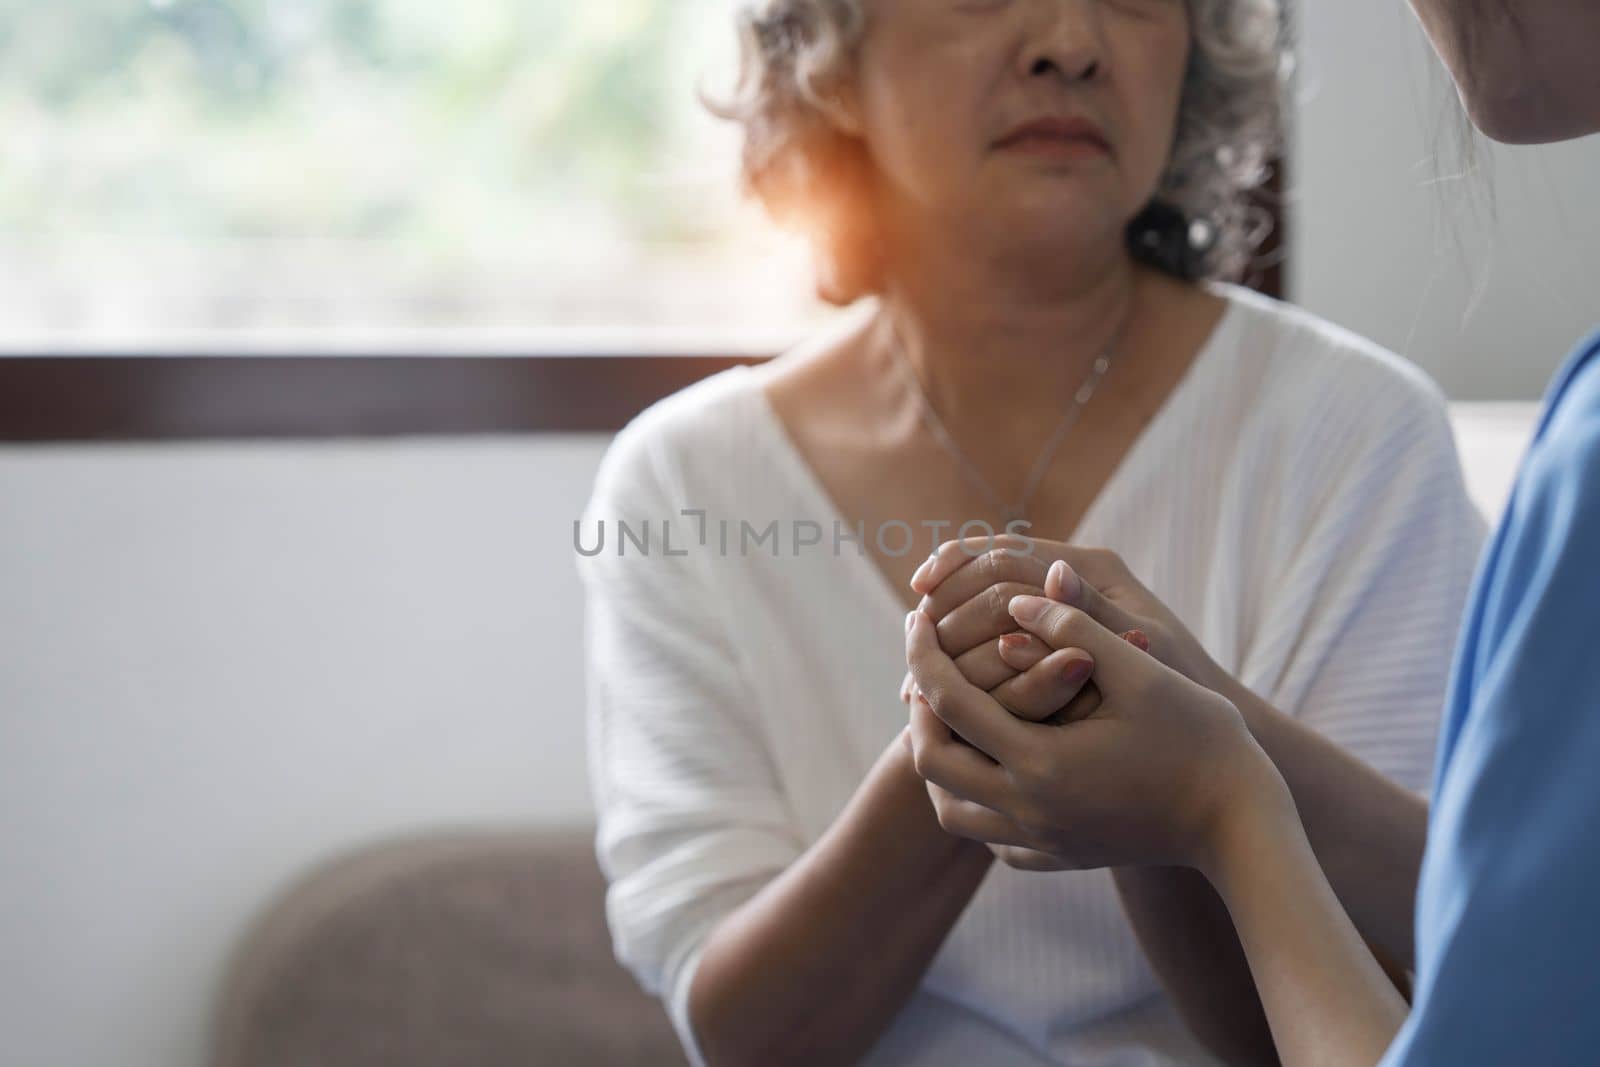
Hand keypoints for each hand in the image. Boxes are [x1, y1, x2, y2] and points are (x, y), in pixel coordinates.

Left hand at [903, 595, 1287, 875]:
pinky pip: (991, 840)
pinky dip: (975, 802)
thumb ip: (1077, 628)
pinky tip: (991, 768)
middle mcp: (1029, 811)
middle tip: (926, 664)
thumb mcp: (1143, 671)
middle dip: (919, 707)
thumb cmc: (1202, 739)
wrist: (1242, 824)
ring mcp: (1042, 842)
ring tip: (948, 713)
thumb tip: (1018, 598)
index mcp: (1041, 762)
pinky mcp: (1060, 857)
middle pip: (932, 762)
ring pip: (951, 809)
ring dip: (939, 758)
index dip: (924, 652)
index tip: (918, 616)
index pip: (949, 701)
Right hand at [908, 535, 1227, 692]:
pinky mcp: (1048, 651)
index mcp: (1093, 570)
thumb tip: (1047, 580)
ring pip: (980, 613)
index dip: (957, 565)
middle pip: (985, 575)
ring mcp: (1058, 616)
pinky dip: (961, 669)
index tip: (919, 595)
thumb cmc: (1186, 705)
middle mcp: (1071, 582)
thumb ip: (1093, 620)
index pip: (1009, 549)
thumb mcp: (1144, 660)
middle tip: (910, 639)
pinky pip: (990, 649)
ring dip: (945, 639)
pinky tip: (937, 698)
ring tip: (915, 678)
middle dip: (944, 605)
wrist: (1205, 750)